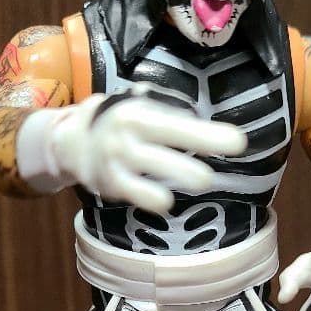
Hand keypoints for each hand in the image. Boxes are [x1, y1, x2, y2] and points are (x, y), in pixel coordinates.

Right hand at [52, 89, 245, 213]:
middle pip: (167, 141)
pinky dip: (150, 198)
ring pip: (151, 168)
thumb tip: (215, 126)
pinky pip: (134, 193)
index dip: (208, 133)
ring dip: (178, 174)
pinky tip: (166, 202)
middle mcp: (128, 134)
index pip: (178, 123)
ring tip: (203, 180)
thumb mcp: (140, 108)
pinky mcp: (111, 185)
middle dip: (196, 148)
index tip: (239, 142)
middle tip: (221, 162)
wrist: (72, 142)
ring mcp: (118, 160)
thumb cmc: (121, 123)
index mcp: (139, 111)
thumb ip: (171, 115)